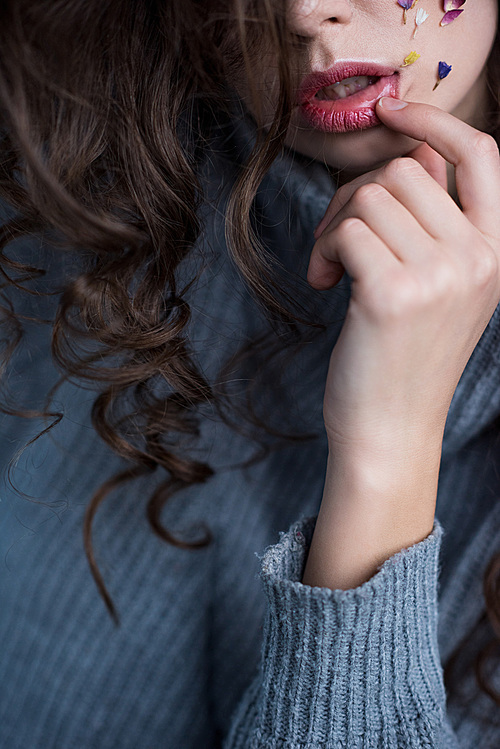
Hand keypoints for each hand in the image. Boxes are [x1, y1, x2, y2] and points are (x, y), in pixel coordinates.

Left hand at [310, 98, 499, 453]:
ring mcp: (441, 275)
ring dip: (334, 226)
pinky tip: (324, 283)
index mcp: (495, 253)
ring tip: (332, 269)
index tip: (391, 112)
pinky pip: (346, 229)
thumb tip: (409, 154)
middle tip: (338, 243)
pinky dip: (323, 249)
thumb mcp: (437, 288)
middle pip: (402, 172)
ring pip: (369, 196)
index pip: (481, 155)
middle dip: (355, 198)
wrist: (389, 429)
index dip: (434, 123)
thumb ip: (433, 223)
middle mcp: (478, 259)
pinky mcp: (394, 293)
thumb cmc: (401, 357)